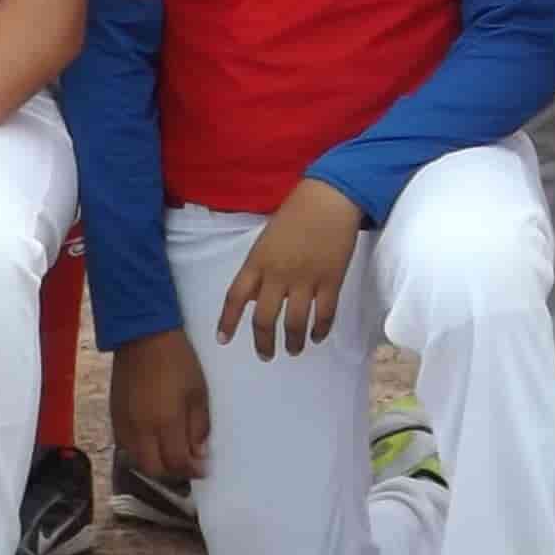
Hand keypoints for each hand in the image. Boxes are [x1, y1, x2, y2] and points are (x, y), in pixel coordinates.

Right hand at [111, 329, 209, 487]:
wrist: (142, 336)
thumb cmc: (177, 361)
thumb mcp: (198, 392)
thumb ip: (199, 426)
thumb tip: (199, 452)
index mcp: (165, 422)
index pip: (177, 462)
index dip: (193, 470)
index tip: (203, 468)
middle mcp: (141, 429)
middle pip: (154, 468)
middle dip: (173, 473)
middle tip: (187, 465)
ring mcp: (124, 424)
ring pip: (137, 460)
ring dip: (155, 464)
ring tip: (170, 455)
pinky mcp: (113, 416)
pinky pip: (124, 446)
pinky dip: (140, 452)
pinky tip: (152, 443)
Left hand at [217, 179, 364, 359]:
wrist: (329, 199)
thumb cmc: (295, 214)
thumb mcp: (266, 240)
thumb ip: (260, 268)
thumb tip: (258, 298)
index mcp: (257, 262)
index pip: (236, 297)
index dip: (228, 321)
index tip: (223, 340)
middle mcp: (277, 275)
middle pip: (264, 319)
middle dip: (263, 343)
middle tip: (266, 355)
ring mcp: (305, 279)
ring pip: (295, 323)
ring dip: (293, 342)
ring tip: (294, 350)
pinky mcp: (331, 281)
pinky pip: (324, 314)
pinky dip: (320, 330)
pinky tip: (317, 337)